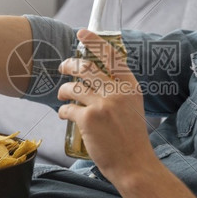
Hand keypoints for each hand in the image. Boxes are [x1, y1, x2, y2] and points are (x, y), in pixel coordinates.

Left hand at [56, 30, 153, 178]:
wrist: (134, 164)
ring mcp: (103, 104)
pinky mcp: (89, 119)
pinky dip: (63, 110)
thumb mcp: (133, 107)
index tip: (82, 33)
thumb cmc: (132, 138)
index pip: (112, 56)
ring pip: (74, 86)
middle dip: (70, 64)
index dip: (95, 41)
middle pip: (87, 67)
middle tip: (63, 66)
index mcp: (130, 86)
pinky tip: (63, 114)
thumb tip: (98, 77)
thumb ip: (120, 90)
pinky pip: (68, 108)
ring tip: (62, 94)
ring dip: (64, 89)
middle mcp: (117, 91)